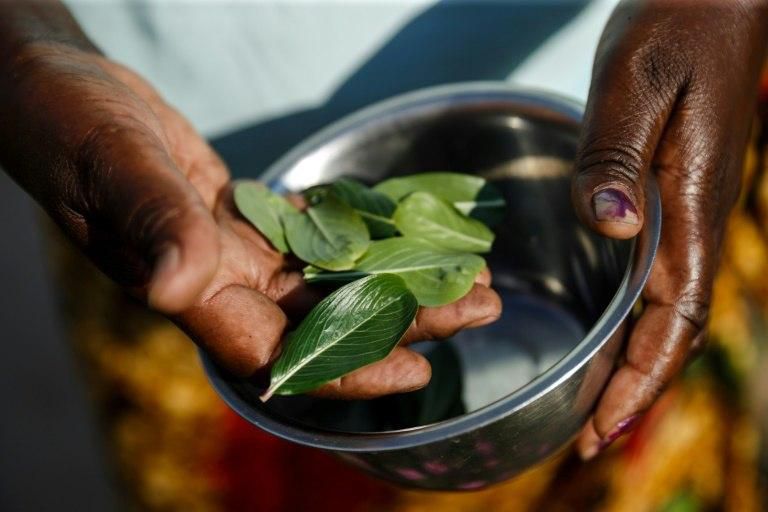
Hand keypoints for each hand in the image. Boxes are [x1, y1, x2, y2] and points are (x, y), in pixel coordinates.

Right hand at [0, 39, 500, 396]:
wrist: (56, 88)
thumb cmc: (67, 121)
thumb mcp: (111, 162)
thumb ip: (150, 222)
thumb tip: (179, 286)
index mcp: (184, 286)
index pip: (273, 351)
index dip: (344, 366)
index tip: (416, 370)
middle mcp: (215, 279)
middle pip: (321, 317)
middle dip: (402, 317)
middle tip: (480, 304)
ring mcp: (229, 247)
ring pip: (325, 279)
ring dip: (394, 277)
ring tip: (465, 271)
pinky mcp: (237, 214)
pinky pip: (309, 236)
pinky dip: (358, 237)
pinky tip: (404, 234)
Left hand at [571, 0, 767, 457]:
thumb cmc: (680, 25)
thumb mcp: (636, 84)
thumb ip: (618, 159)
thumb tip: (611, 230)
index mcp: (691, 206)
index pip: (674, 317)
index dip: (642, 378)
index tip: (606, 429)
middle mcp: (695, 220)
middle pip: (670, 328)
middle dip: (633, 389)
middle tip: (589, 442)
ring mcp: (687, 210)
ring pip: (664, 308)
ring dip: (633, 361)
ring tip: (596, 406)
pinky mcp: (672, 193)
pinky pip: (657, 274)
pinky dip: (634, 317)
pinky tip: (610, 330)